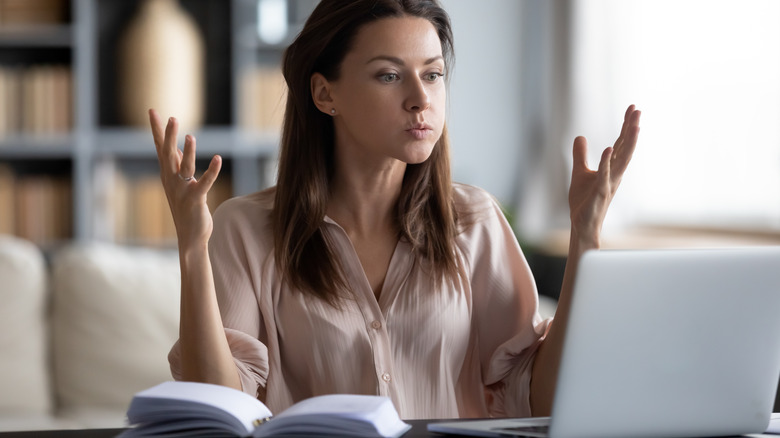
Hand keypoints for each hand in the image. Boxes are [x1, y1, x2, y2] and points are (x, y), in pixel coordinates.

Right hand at [149, 109, 221, 245]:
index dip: (156, 129)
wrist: (190, 236)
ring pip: (184, 167)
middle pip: (168, 154)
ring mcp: (182, 190)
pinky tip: (218, 158)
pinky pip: (205, 182)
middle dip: (168, 135)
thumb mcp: (179, 183)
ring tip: (191, 136)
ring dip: (188, 152)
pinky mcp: (195, 199)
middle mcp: (172, 180)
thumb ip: (178, 165)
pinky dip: (212, 170)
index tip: (152, 110)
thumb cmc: (186, 208)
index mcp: (168, 174)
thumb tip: (176, 147)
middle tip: (171, 117)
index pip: (160, 147)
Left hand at [568, 104, 640, 248]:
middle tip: (637, 110)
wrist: (582, 223)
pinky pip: (604, 175)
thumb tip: (580, 137)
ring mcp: (609, 182)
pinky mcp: (600, 192)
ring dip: (628, 143)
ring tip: (635, 126)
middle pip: (625, 147)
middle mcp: (615, 173)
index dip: (626, 125)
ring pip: (622, 160)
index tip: (632, 108)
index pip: (620, 143)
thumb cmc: (584, 201)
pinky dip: (606, 162)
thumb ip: (580, 155)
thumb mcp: (579, 172)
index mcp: (611, 167)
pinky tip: (607, 148)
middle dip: (631, 128)